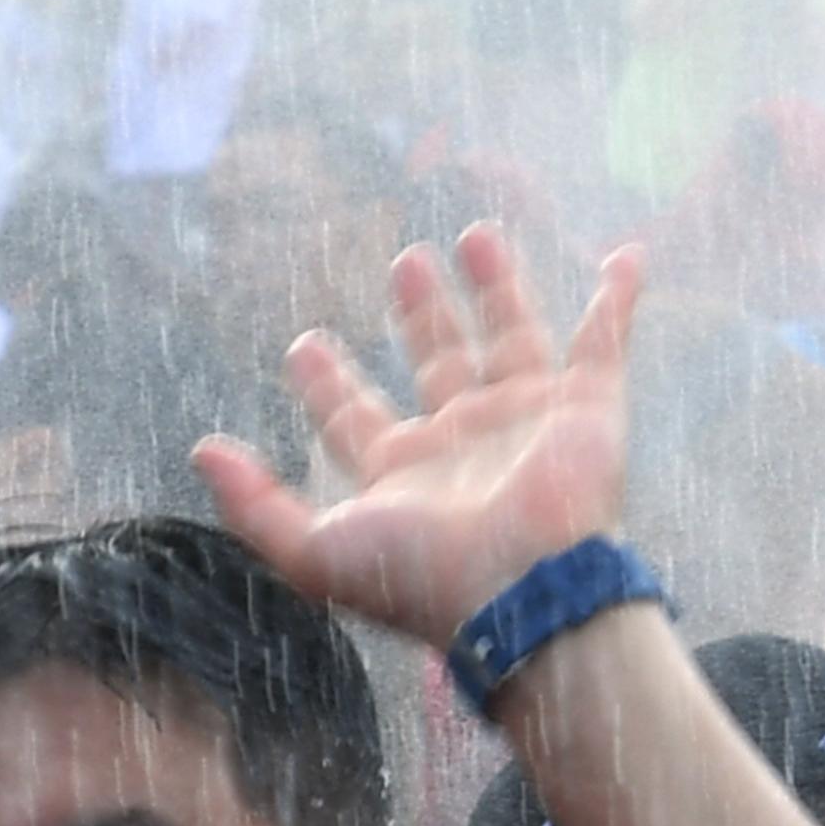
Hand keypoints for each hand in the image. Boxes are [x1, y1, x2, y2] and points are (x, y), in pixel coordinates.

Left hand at [192, 229, 646, 652]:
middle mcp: (464, 444)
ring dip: (495, 289)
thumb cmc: (420, 577)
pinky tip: (623, 258)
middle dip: (419, 316)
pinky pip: (604, 341)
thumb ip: (256, 507)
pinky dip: (617, 300)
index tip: (304, 343)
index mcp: (403, 474)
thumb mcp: (314, 552)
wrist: (522, 591)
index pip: (357, 417)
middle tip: (402, 264)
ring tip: (473, 234)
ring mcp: (527, 423)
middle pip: (436, 364)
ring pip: (510, 338)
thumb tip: (202, 451)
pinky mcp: (588, 410)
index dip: (329, 383)